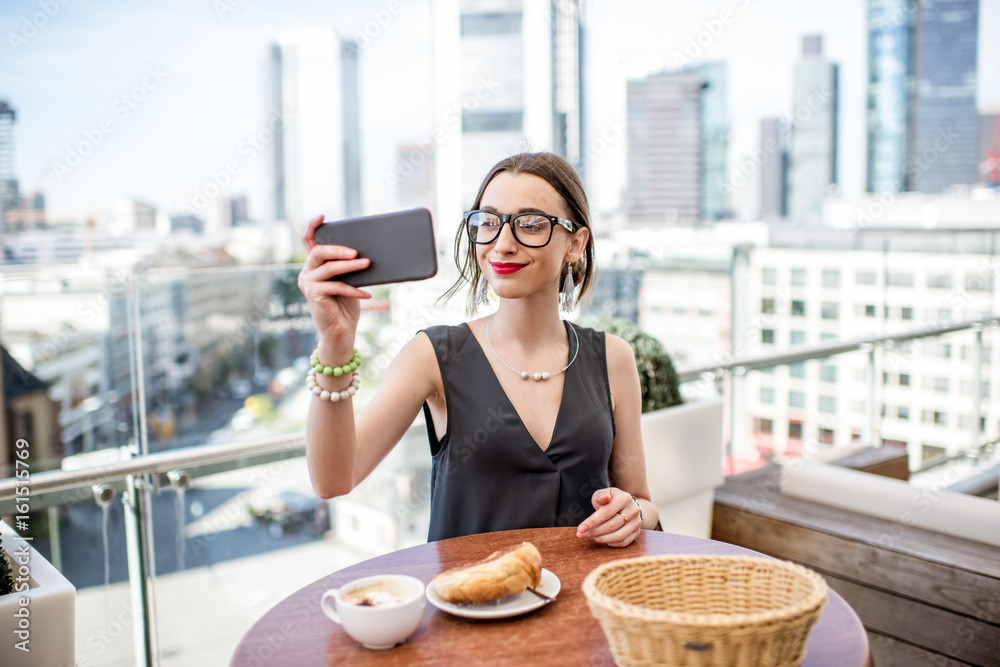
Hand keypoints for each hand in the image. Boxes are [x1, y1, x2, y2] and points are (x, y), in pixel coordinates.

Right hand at [298, 215, 371, 357]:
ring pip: (329, 268)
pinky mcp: (312, 294)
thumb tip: (364, 252)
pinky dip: (354, 289)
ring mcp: (307, 283)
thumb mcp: (348, 280)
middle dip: (339, 249)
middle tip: (357, 252)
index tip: (323, 216)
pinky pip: (336, 286)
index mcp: (314, 265)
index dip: (313, 227)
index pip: (309, 241)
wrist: (340, 331)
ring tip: (367, 264)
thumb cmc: (346, 305)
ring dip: (351, 266)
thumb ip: (348, 266)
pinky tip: (368, 293)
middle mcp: (306, 272)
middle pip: (319, 251)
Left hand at [576, 487, 640, 547]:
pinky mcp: (637, 532)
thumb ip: (601, 495)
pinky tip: (602, 539)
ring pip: (618, 536)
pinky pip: (624, 542)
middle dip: (594, 532)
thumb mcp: (604, 493)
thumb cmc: (611, 499)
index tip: (580, 528)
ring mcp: (637, 522)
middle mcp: (633, 510)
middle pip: (612, 525)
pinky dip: (611, 543)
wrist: (627, 505)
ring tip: (591, 536)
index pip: (606, 512)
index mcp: (624, 498)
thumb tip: (604, 498)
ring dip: (602, 539)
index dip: (592, 522)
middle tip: (582, 534)